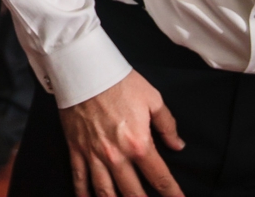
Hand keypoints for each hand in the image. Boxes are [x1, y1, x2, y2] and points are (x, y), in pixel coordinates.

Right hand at [59, 72, 184, 196]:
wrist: (85, 70)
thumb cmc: (120, 82)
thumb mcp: (152, 99)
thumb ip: (167, 125)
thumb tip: (177, 145)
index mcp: (138, 144)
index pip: (160, 178)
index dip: (172, 194)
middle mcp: (116, 156)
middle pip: (133, 193)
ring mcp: (94, 155)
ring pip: (105, 192)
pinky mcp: (77, 149)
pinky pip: (79, 179)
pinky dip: (83, 194)